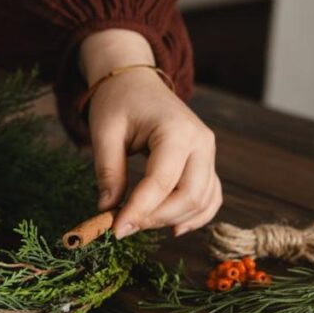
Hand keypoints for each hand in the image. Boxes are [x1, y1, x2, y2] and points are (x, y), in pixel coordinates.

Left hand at [80, 29, 221, 237]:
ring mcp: (208, 153)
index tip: (115, 230)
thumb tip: (107, 209)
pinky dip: (194, 216)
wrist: (137, 82)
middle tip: (123, 228)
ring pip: (203, 201)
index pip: (162, 182)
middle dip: (156, 218)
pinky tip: (171, 228)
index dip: (139, 211)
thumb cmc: (118, 102)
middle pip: (190, 196)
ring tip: (139, 225)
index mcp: (177, 130)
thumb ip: (107, 170)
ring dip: (172, 220)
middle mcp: (201, 142)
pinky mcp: (206, 163)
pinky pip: (209, 197)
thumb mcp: (104, 132)